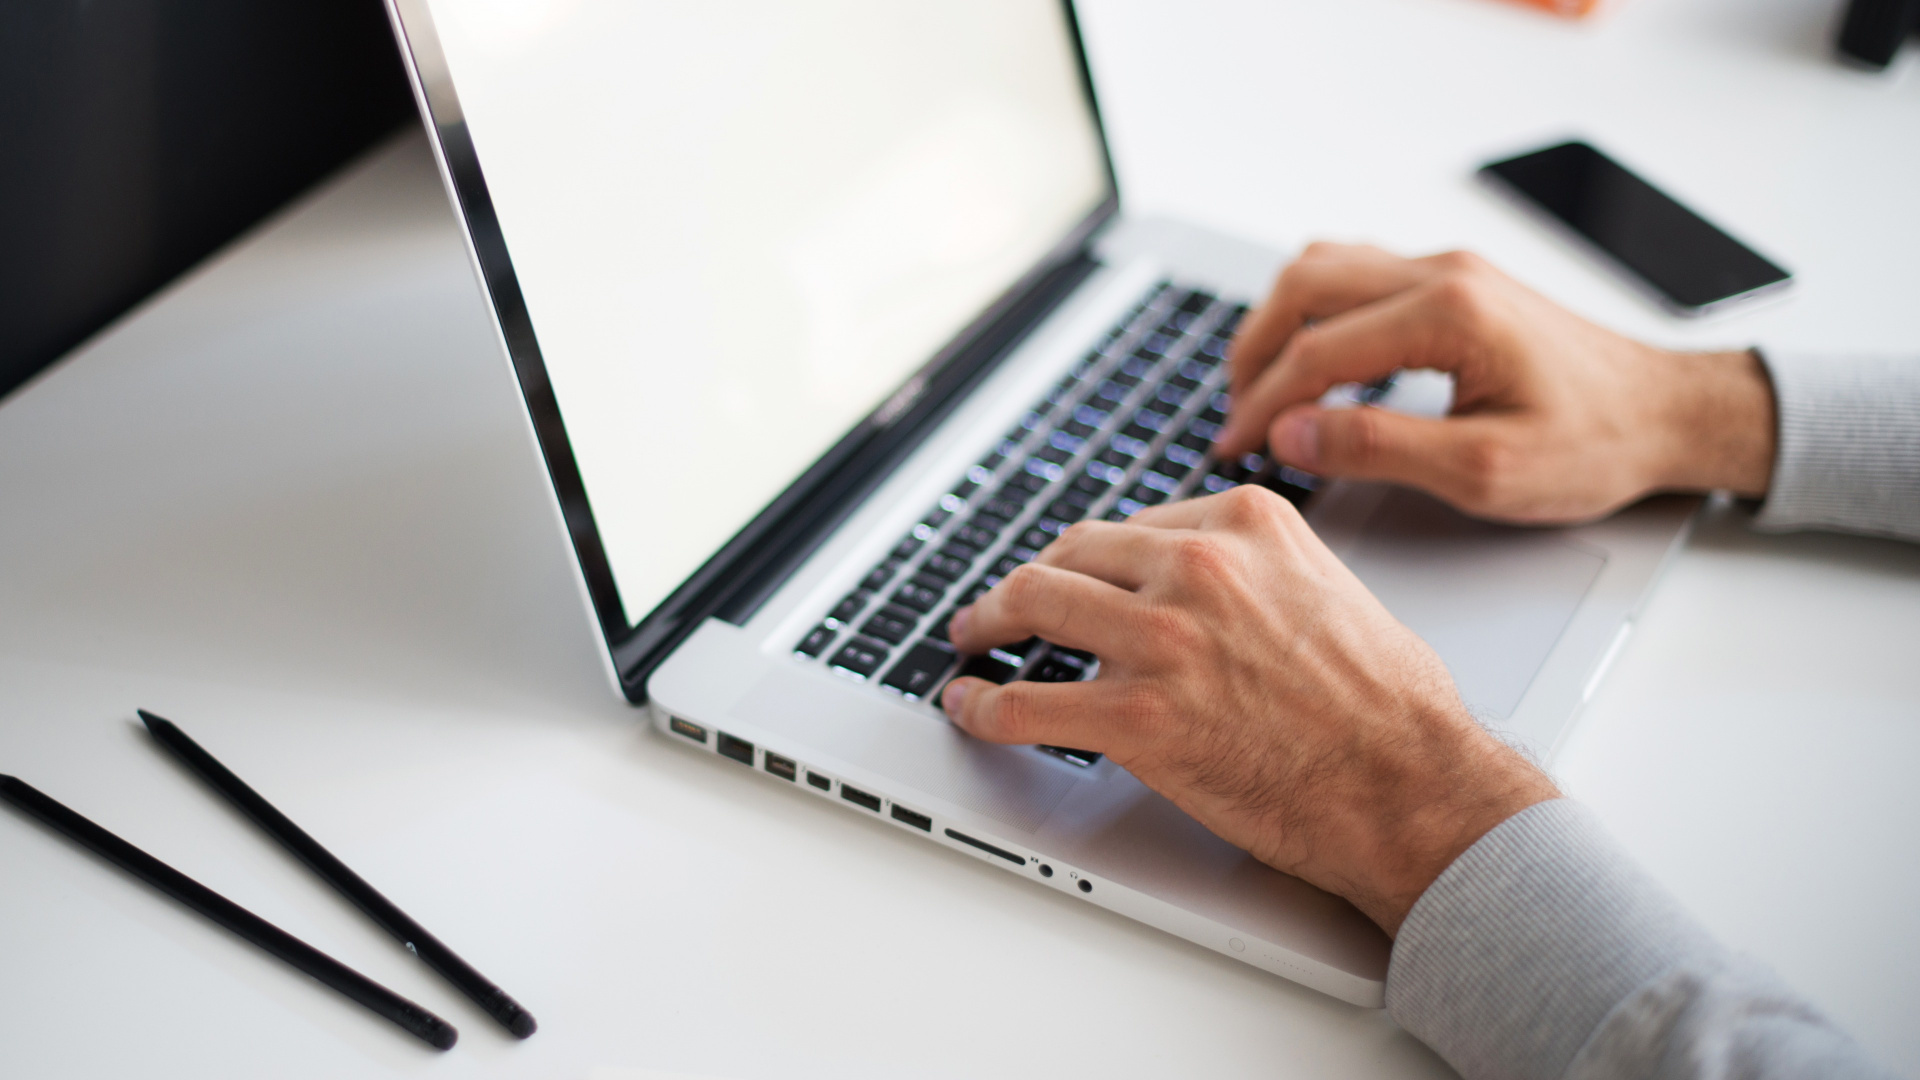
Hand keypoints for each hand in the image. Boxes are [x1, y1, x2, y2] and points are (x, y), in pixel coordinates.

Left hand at [939, 487, 1559, 934]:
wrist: (1409, 781)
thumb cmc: (1388, 703)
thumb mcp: (1327, 586)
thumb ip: (1256, 571)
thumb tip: (1206, 585)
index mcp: (1245, 524)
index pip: (1133, 526)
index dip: (1091, 557)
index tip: (1073, 573)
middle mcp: (1196, 567)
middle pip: (1071, 553)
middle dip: (1028, 579)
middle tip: (1003, 604)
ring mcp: (1161, 640)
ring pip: (1036, 605)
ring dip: (991, 622)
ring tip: (975, 639)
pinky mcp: (1136, 717)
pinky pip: (1027, 705)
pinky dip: (984, 707)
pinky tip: (970, 708)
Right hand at [1214, 243, 1776, 523]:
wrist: (1667, 414)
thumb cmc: (1595, 444)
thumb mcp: (1483, 471)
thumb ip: (1378, 448)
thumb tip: (1293, 432)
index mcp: (1449, 314)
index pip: (1317, 351)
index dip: (1263, 404)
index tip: (1235, 447)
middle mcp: (1444, 274)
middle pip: (1304, 286)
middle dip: (1253, 351)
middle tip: (1233, 413)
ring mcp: (1449, 270)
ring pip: (1325, 267)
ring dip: (1280, 322)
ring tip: (1260, 385)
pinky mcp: (1455, 283)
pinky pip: (1358, 273)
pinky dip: (1315, 312)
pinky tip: (1311, 359)